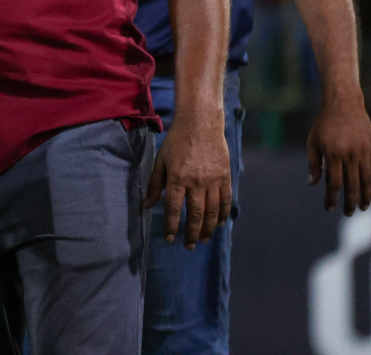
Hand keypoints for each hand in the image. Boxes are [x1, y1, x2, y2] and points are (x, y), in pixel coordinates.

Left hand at [144, 114, 231, 248]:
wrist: (200, 124)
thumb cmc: (176, 142)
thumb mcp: (160, 161)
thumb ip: (155, 185)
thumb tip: (145, 205)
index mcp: (177, 178)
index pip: (173, 209)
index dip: (171, 226)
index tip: (170, 239)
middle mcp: (196, 182)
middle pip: (195, 215)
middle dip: (191, 234)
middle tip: (188, 246)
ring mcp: (213, 181)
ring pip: (212, 212)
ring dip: (207, 229)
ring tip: (202, 240)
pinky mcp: (225, 178)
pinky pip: (225, 201)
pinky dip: (223, 215)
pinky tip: (219, 224)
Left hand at [308, 93, 370, 214]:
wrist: (344, 103)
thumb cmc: (324, 123)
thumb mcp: (313, 141)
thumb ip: (314, 163)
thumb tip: (312, 184)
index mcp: (333, 153)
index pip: (334, 183)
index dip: (332, 198)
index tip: (329, 208)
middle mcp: (350, 155)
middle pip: (353, 185)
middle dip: (350, 202)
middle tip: (348, 214)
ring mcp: (363, 152)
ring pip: (368, 180)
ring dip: (365, 196)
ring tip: (362, 207)